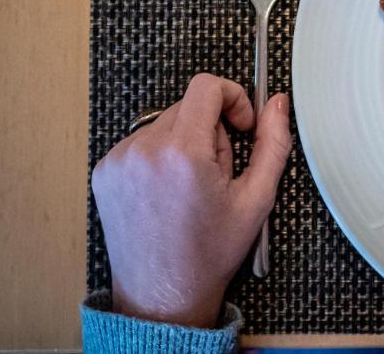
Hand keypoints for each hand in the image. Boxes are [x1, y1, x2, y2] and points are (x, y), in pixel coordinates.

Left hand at [92, 73, 291, 327]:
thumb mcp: (257, 199)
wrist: (162, 296)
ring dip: (185, 142)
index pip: (206, 86)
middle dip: (211, 130)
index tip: (241, 125)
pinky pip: (143, 142)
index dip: (233, 97)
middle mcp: (144, 150)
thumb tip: (278, 104)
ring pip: (166, 123)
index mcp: (182, 153)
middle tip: (218, 173)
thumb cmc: (209, 253)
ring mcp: (119, 160)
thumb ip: (273, 143)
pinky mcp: (105, 171)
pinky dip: (160, 156)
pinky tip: (168, 192)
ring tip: (191, 187)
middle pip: (189, 105)